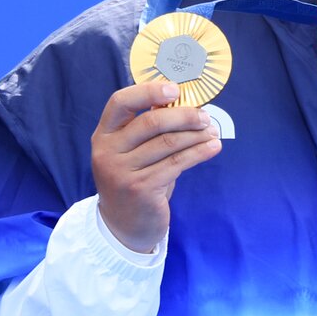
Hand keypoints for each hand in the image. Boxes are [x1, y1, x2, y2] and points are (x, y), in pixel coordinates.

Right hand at [91, 81, 220, 252]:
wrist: (124, 226)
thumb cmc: (135, 179)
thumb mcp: (132, 152)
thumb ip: (148, 129)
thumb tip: (183, 103)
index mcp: (103, 135)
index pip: (120, 102)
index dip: (148, 91)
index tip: (175, 89)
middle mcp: (107, 152)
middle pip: (151, 123)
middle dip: (184, 116)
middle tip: (204, 117)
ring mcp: (122, 172)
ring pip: (168, 143)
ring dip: (196, 135)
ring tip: (213, 132)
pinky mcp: (141, 189)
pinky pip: (177, 163)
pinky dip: (199, 152)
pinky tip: (212, 148)